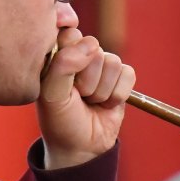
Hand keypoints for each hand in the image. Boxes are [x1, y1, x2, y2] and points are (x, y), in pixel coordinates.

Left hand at [37, 27, 135, 169]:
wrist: (80, 146)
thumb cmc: (60, 119)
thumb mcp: (52, 94)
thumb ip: (63, 65)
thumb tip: (91, 45)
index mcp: (58, 53)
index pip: (70, 34)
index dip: (69, 57)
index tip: (62, 81)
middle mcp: (81, 55)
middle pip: (94, 49)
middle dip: (86, 80)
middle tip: (77, 96)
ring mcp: (102, 66)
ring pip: (112, 62)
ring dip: (101, 90)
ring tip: (90, 101)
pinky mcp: (121, 78)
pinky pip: (128, 74)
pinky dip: (117, 95)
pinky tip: (105, 104)